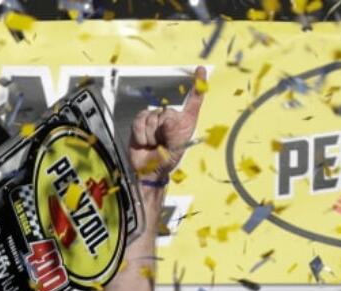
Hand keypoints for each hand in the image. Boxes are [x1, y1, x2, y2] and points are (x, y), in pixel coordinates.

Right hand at [129, 66, 204, 181]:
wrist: (147, 170)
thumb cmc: (165, 160)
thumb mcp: (175, 148)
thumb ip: (174, 132)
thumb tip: (167, 117)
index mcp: (186, 121)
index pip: (194, 100)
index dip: (198, 84)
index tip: (201, 70)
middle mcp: (171, 117)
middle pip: (166, 113)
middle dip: (162, 131)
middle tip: (162, 144)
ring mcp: (155, 117)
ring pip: (152, 118)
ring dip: (151, 136)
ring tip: (153, 144)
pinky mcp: (141, 121)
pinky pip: (140, 121)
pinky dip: (140, 134)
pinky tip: (144, 142)